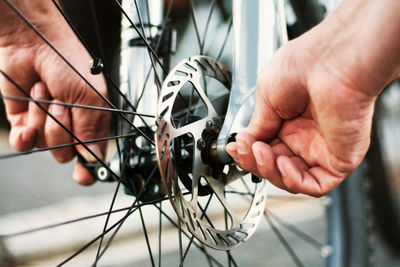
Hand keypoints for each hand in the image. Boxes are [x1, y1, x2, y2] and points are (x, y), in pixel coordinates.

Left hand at [0, 1, 109, 184]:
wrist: (33, 43)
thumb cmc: (69, 63)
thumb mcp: (90, 98)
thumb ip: (92, 131)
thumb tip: (93, 158)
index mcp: (93, 120)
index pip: (93, 154)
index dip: (89, 169)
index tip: (83, 177)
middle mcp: (72, 125)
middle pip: (66, 153)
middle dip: (62, 131)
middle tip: (61, 105)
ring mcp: (47, 123)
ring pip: (45, 146)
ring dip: (43, 120)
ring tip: (44, 94)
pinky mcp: (25, 119)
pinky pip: (25, 142)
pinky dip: (24, 135)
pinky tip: (26, 123)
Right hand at [226, 0, 399, 196]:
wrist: (333, 60)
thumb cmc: (307, 65)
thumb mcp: (267, 96)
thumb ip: (258, 125)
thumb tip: (247, 142)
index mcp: (289, 120)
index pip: (265, 148)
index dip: (248, 152)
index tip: (235, 147)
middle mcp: (306, 136)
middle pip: (274, 165)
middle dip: (254, 162)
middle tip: (245, 149)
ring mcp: (322, 148)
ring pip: (291, 178)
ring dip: (270, 171)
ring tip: (261, 151)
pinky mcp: (339, 159)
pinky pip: (316, 184)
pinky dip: (294, 181)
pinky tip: (282, 163)